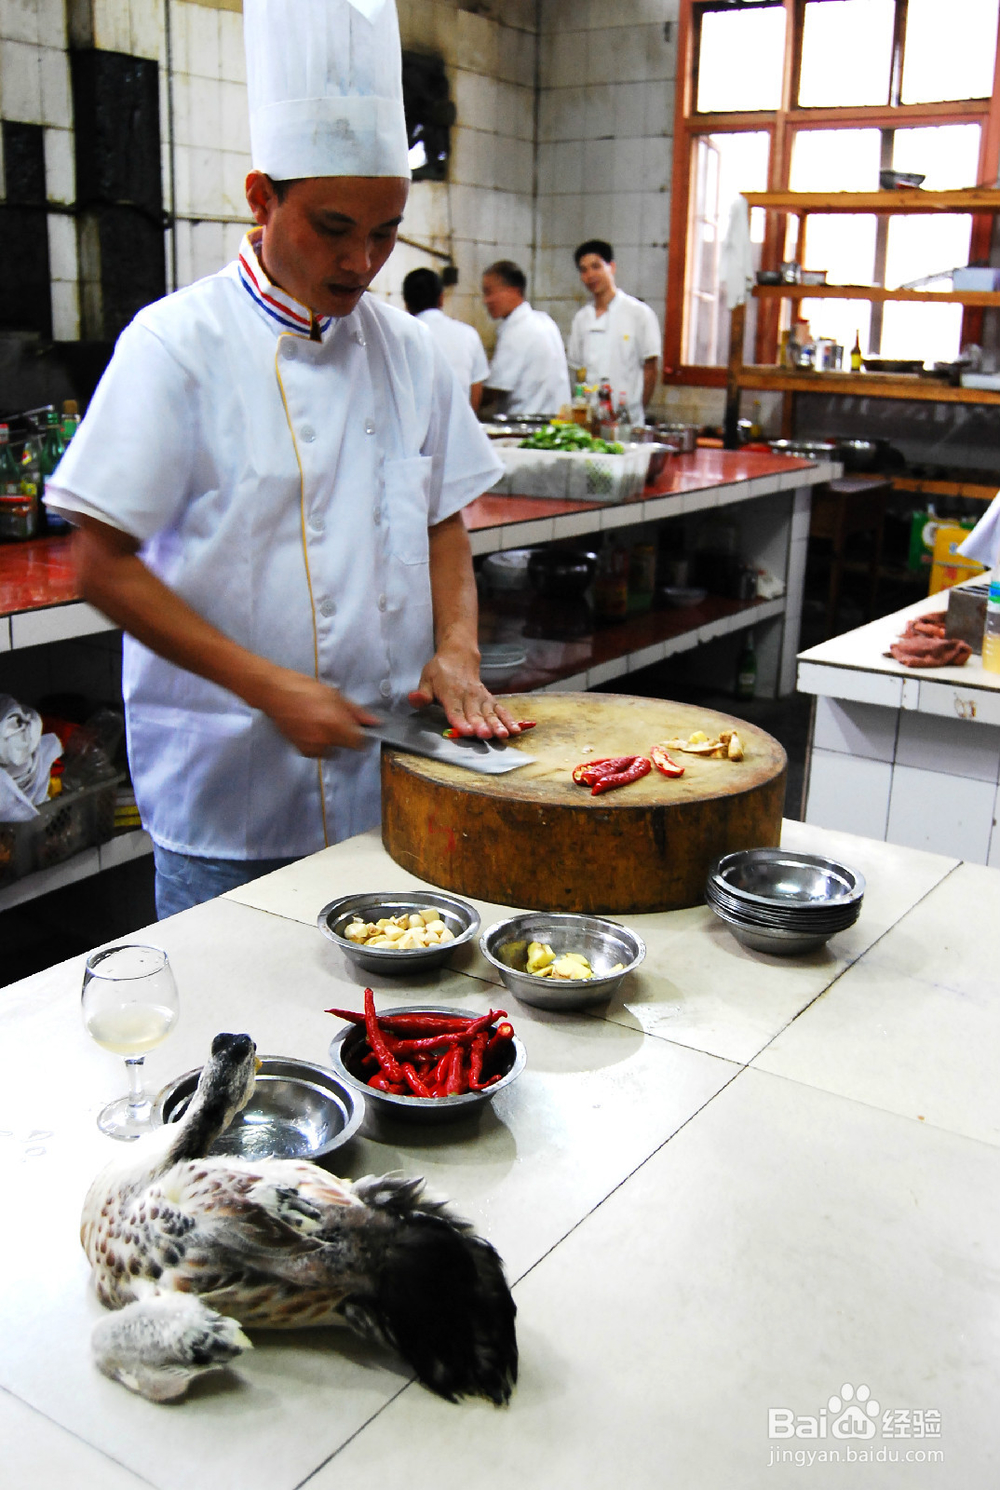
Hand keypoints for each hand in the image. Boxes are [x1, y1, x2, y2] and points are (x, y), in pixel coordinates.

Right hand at [256, 669, 378, 755]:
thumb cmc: (303, 689)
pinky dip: (317, 743)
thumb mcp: (334, 695)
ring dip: (330, 740)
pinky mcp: (300, 749)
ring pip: (331, 750)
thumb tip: (372, 722)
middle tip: (334, 720)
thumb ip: (355, 712)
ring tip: (320, 722)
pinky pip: (317, 751)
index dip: (359, 735)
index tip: (357, 729)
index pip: (358, 742)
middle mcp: (323, 739)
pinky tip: (311, 728)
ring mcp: (311, 746)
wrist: (274, 693)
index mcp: (334, 724)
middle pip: (345, 746)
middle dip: (344, 735)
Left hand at [408, 646, 519, 738]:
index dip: (460, 721)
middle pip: (475, 713)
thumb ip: (422, 693)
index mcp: (450, 693)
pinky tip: (516, 729)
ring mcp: (481, 697)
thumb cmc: (440, 671)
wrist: (458, 656)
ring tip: (503, 735)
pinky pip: (501, 709)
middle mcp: (468, 695)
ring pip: (490, 712)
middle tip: (485, 735)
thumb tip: (413, 699)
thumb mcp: (426, 678)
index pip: (455, 710)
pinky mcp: (490, 699)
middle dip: (480, 725)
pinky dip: (509, 719)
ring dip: (497, 724)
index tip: (467, 730)